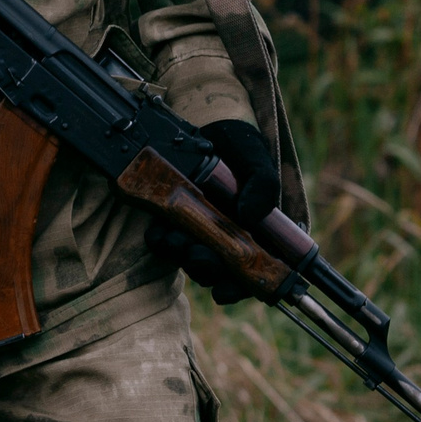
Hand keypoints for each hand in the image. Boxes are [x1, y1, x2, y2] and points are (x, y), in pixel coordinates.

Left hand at [146, 119, 279, 305]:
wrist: (212, 130)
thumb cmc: (242, 149)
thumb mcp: (258, 163)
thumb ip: (263, 185)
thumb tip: (249, 215)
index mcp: (257, 235)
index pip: (252, 274)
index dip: (238, 288)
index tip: (223, 291)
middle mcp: (229, 238)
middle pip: (217, 272)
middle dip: (204, 269)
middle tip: (195, 254)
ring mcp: (201, 232)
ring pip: (190, 260)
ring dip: (180, 255)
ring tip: (173, 238)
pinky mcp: (176, 221)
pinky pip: (166, 243)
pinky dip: (160, 242)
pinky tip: (157, 232)